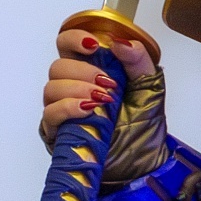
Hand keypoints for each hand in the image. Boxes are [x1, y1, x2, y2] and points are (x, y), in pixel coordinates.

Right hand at [40, 24, 158, 145]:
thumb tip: (119, 42)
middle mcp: (73, 88)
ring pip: (51, 88)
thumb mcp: (150, 87)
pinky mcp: (59, 132)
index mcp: (91, 70)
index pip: (67, 45)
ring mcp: (64, 110)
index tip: (92, 45)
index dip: (74, 39)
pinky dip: (68, 108)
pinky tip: (88, 110)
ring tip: (103, 101)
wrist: (144, 161)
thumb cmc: (144, 127)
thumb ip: (138, 60)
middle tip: (109, 84)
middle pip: (58, 66)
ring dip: (77, 90)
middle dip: (83, 71)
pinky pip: (50, 114)